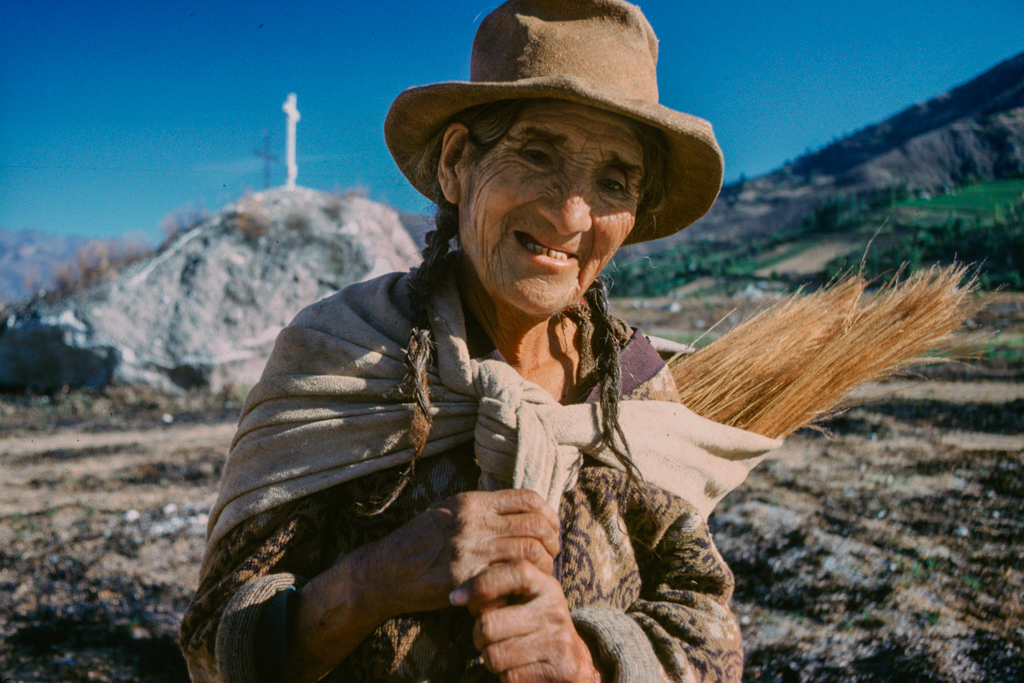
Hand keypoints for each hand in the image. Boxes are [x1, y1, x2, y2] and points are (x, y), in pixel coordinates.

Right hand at [286, 490, 559, 682]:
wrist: (385, 571)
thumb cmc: (417, 541)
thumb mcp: (447, 511)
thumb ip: (480, 508)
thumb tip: (516, 508)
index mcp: (471, 502)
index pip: (528, 499)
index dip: (548, 514)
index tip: (551, 529)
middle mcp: (473, 521)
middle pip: (535, 524)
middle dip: (552, 541)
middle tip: (551, 553)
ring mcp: (470, 549)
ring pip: (529, 550)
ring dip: (543, 563)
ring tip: (541, 572)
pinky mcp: (466, 577)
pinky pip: (509, 577)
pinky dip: (523, 582)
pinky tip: (522, 587)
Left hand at [452, 560, 602, 682]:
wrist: (575, 663)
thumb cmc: (535, 627)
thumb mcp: (526, 600)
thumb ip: (500, 590)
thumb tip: (457, 596)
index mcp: (546, 586)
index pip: (514, 572)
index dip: (479, 583)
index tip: (455, 599)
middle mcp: (555, 610)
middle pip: (489, 624)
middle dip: (478, 636)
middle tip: (485, 639)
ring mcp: (559, 641)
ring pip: (494, 655)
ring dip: (490, 659)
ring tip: (503, 654)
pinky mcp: (559, 670)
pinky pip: (509, 677)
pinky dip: (505, 678)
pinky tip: (518, 669)